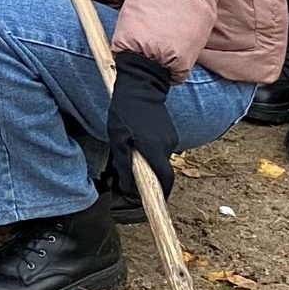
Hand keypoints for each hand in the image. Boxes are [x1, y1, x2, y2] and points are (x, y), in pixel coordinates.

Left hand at [105, 55, 176, 201]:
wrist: (141, 86)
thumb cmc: (125, 112)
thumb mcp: (118, 138)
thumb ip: (124, 164)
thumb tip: (127, 187)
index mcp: (154, 150)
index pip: (164, 181)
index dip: (161, 195)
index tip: (154, 203)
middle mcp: (167, 146)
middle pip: (162, 172)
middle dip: (150, 177)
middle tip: (134, 176)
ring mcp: (171, 139)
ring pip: (161, 160)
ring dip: (149, 161)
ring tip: (132, 149)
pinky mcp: (170, 132)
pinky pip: (161, 149)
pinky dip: (151, 151)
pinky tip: (139, 140)